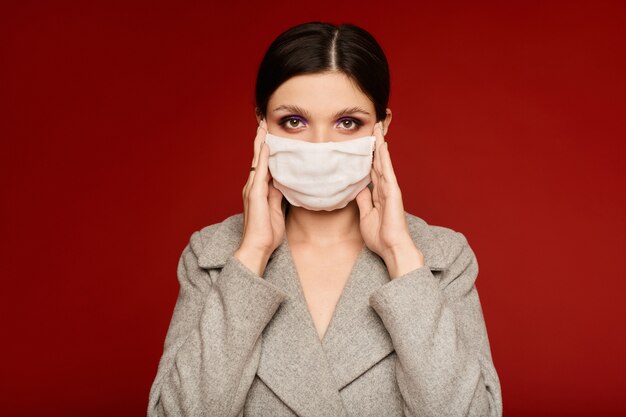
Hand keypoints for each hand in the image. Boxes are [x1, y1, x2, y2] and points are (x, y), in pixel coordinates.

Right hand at [234, 119, 285, 275]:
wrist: (257, 248)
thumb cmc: (267, 234)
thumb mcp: (277, 210)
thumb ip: (278, 196)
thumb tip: (284, 184)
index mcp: (259, 191)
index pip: (262, 165)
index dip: (265, 150)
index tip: (269, 135)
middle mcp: (253, 187)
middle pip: (257, 158)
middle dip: (260, 140)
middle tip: (263, 122)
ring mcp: (252, 190)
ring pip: (256, 161)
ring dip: (259, 143)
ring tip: (263, 127)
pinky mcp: (255, 195)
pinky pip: (259, 172)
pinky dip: (262, 158)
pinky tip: (265, 147)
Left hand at [355, 122, 424, 278]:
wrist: (392, 248)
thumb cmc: (380, 237)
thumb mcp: (365, 216)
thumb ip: (363, 201)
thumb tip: (359, 188)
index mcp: (379, 194)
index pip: (372, 171)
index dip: (369, 156)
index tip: (365, 143)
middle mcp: (385, 189)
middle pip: (378, 162)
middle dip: (375, 144)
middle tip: (373, 126)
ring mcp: (390, 189)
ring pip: (383, 162)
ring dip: (380, 145)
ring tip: (377, 128)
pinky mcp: (393, 192)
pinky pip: (387, 171)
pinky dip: (384, 158)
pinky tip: (382, 145)